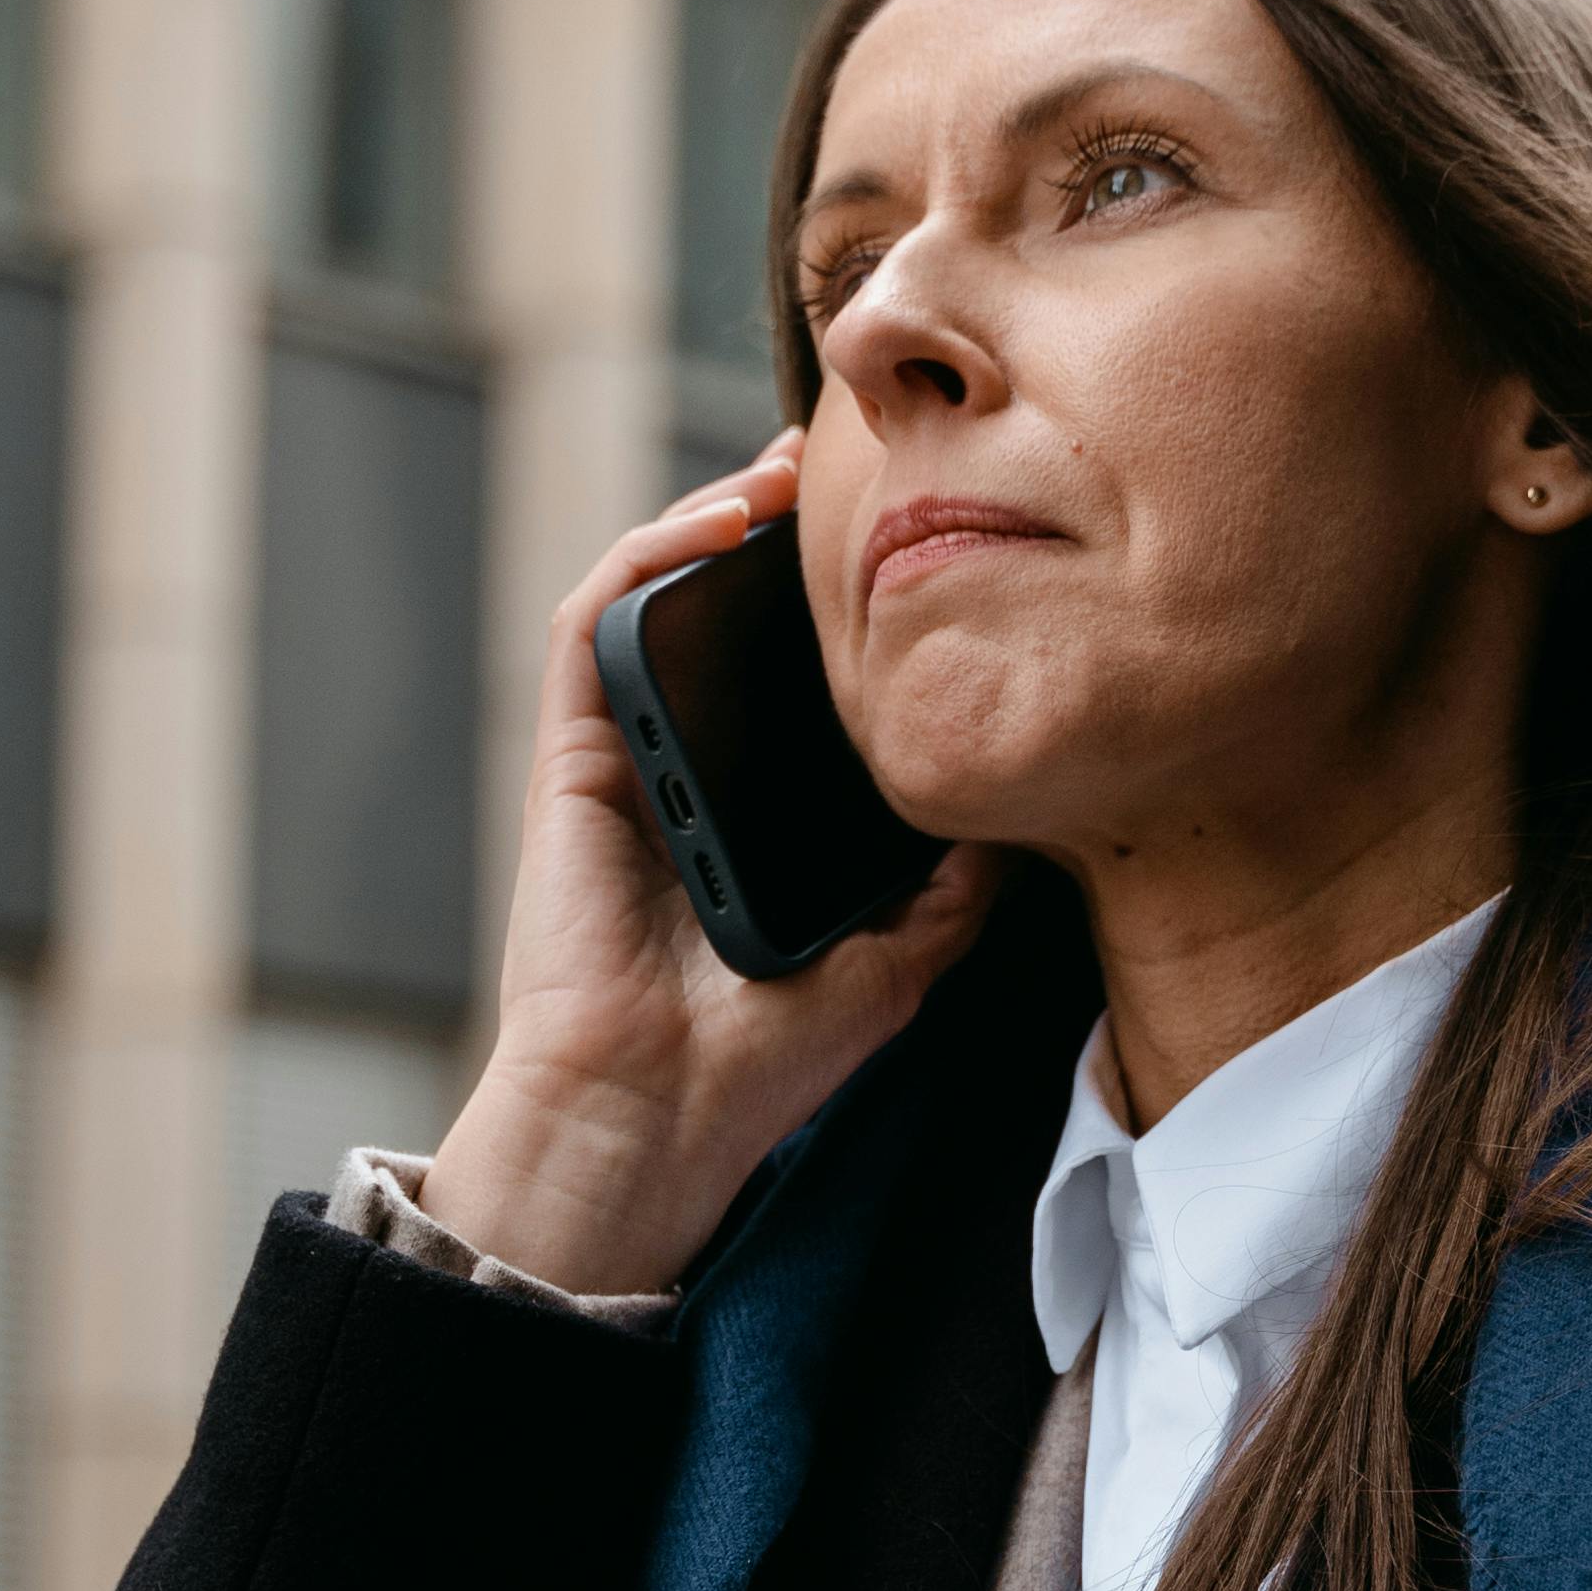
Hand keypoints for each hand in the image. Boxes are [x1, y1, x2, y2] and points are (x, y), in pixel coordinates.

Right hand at [423, 435, 1003, 1295]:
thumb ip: (951, 890)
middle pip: (722, 618)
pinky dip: (646, 555)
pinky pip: (594, 626)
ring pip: (654, 596)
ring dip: (712, 515)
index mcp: (752, 812)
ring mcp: (624, 759)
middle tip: (856, 477)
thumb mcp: (896, 963)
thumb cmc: (759, 1064)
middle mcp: (684, 771)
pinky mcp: (571, 758)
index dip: (836, 607)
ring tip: (786, 471)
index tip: (910, 550)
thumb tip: (1020, 818)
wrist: (655, 1119)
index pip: (791, 681)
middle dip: (780, 533)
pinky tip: (718, 521)